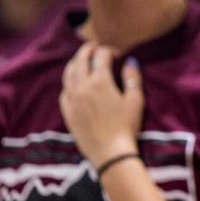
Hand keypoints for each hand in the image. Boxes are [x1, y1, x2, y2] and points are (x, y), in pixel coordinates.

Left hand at [60, 43, 143, 167]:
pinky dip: (69, 81)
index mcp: (100, 81)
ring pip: (68, 73)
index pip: (100, 56)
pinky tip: (74, 83)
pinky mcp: (67, 112)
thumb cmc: (127, 126)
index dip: (109, 50)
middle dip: (87, 50)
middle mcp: (82, 87)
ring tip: (82, 59)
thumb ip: (132, 78)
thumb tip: (130, 61)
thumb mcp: (135, 100)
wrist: (110, 153)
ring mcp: (72, 99)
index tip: (116, 53)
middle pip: (80, 60)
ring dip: (75, 62)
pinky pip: (64, 90)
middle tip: (94, 46)